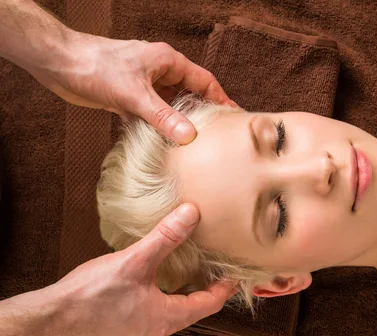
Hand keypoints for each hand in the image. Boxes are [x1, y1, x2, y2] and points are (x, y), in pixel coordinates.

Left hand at [31, 32, 234, 143]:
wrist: (58, 63)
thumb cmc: (95, 66)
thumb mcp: (134, 95)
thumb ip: (162, 117)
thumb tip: (189, 136)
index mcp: (168, 62)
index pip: (204, 81)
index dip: (221, 99)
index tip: (232, 119)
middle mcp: (159, 72)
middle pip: (189, 95)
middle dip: (201, 115)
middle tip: (214, 137)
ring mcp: (144, 85)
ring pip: (170, 107)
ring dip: (176, 124)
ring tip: (191, 147)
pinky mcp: (129, 97)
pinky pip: (151, 115)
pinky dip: (156, 128)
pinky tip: (162, 146)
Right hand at [51, 204, 236, 335]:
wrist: (52, 318)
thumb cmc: (91, 296)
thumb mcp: (134, 261)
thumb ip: (166, 237)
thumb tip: (191, 214)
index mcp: (167, 319)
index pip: (211, 303)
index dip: (226, 285)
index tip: (235, 269)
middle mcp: (159, 329)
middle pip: (197, 308)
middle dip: (209, 287)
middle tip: (217, 265)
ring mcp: (143, 330)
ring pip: (177, 310)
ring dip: (188, 289)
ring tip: (194, 266)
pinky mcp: (128, 325)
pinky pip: (159, 310)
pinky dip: (169, 293)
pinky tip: (161, 276)